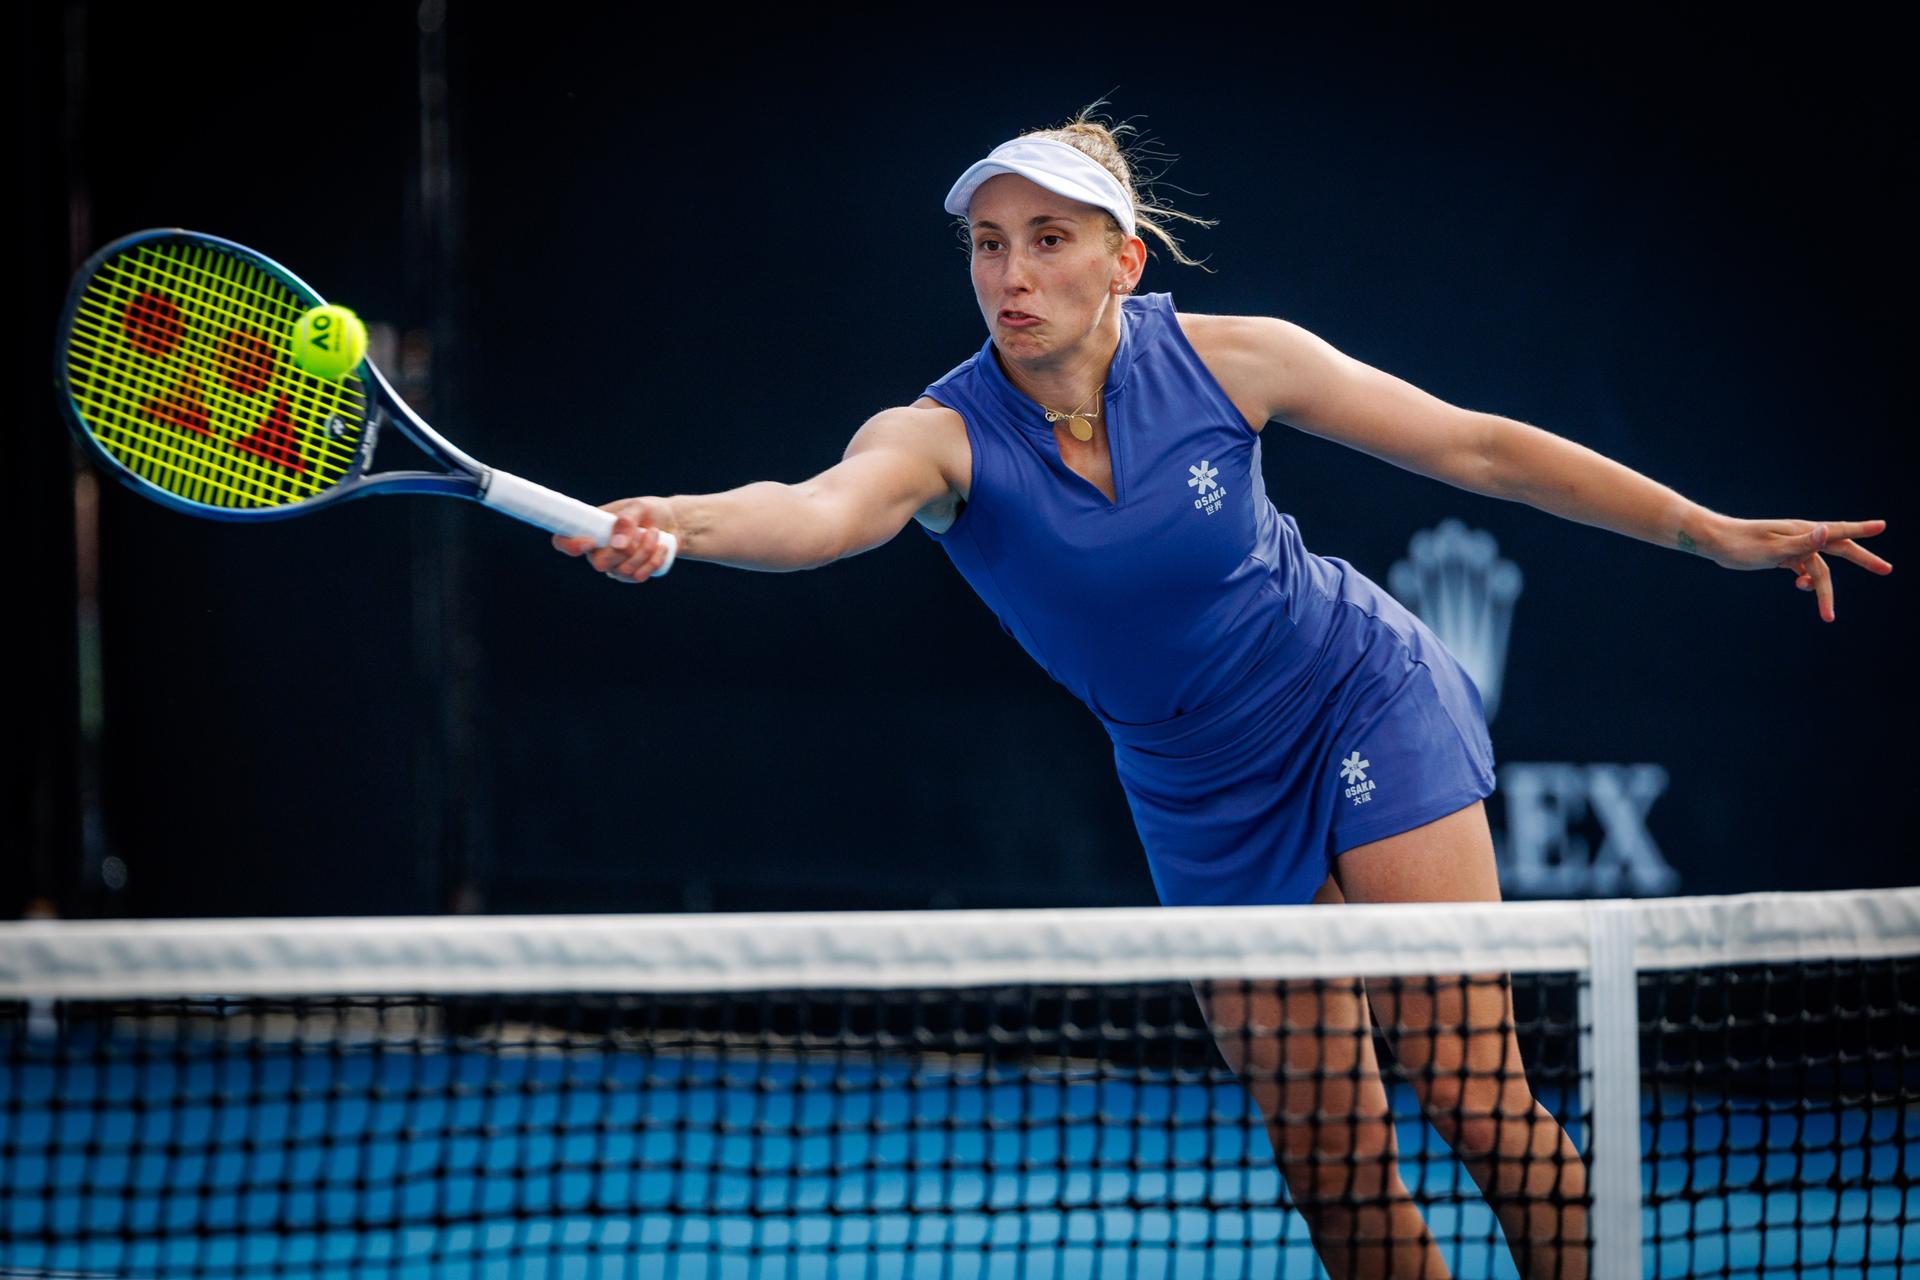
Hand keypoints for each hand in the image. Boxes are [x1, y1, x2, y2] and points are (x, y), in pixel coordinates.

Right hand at [551, 496, 678, 583]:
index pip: (564, 541)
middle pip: (598, 563)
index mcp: (590, 528)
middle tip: (643, 531)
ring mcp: (613, 564)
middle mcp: (597, 549)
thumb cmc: (649, 511)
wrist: (673, 524)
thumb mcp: (638, 507)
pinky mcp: (630, 574)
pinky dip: (652, 562)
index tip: (590, 542)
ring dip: (644, 552)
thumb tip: (616, 545)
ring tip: (655, 533)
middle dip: (625, 551)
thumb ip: (626, 521)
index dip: (570, 545)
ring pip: (622, 571)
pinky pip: (637, 577)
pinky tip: (661, 548)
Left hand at [1704, 517, 1890, 621]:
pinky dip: (1806, 580)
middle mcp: (1802, 536)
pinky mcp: (1782, 555)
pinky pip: (1803, 568)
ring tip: (1828, 617)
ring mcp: (1792, 546)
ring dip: (1823, 591)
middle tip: (1886, 570)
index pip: (1839, 532)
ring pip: (1818, 569)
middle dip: (1863, 560)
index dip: (1862, 530)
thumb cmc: (1742, 544)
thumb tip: (1826, 531)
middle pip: (1839, 550)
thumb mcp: (1773, 549)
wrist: (1715, 542)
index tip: (1883, 526)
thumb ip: (1801, 543)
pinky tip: (1801, 588)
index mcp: (1803, 531)